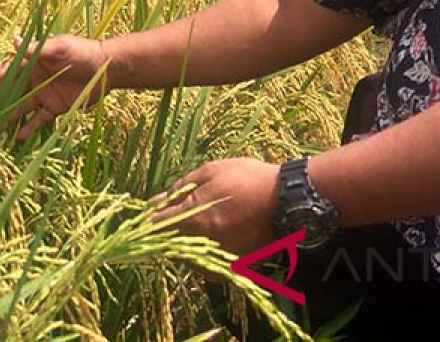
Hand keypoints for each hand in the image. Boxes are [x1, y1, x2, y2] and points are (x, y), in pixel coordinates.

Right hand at [0, 34, 109, 140]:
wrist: (107, 68)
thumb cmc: (82, 52)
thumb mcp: (60, 48)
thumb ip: (38, 49)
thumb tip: (12, 40)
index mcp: (34, 63)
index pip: (10, 71)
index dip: (1, 80)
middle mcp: (35, 79)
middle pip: (13, 92)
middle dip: (1, 104)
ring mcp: (44, 94)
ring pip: (22, 108)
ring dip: (11, 118)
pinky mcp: (55, 107)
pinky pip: (38, 119)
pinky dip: (29, 128)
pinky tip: (19, 137)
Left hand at [152, 158, 279, 255]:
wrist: (289, 201)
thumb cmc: (250, 179)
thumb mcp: (212, 171)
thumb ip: (181, 187)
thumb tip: (155, 202)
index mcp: (194, 218)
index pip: (155, 226)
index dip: (149, 219)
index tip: (151, 214)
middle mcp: (204, 244)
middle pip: (170, 245)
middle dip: (170, 231)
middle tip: (186, 213)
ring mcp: (221, 259)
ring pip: (189, 258)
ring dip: (189, 244)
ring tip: (208, 223)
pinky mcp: (236, 269)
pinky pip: (211, 266)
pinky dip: (209, 254)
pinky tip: (220, 236)